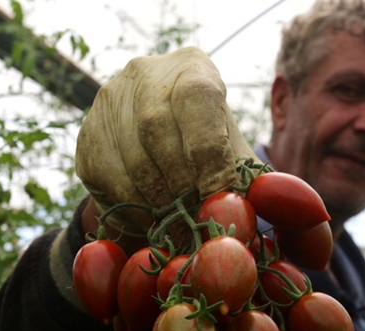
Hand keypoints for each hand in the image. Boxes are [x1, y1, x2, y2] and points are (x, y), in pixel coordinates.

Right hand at [75, 46, 257, 237]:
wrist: (160, 144)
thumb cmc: (208, 148)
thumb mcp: (233, 150)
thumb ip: (250, 173)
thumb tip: (277, 200)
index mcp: (191, 69)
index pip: (197, 99)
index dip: (208, 151)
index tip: (218, 194)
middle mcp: (144, 74)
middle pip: (157, 128)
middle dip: (181, 183)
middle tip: (196, 220)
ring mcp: (109, 101)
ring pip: (130, 156)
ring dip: (157, 201)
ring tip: (178, 227)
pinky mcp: (87, 134)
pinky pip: (107, 177)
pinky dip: (132, 207)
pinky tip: (151, 221)